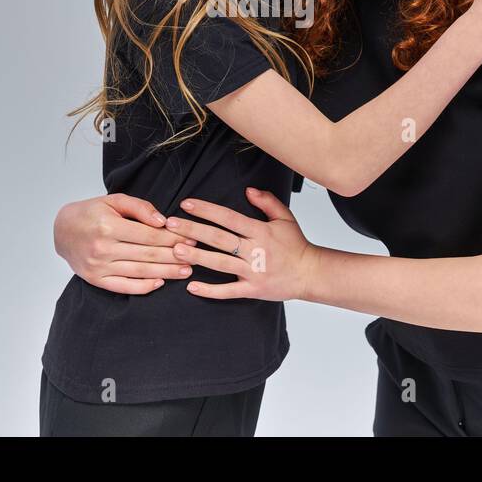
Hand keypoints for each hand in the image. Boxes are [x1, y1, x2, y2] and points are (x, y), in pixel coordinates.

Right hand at [53, 193, 196, 294]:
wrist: (61, 230)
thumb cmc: (91, 212)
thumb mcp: (114, 200)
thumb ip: (140, 208)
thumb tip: (163, 221)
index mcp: (108, 227)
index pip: (149, 235)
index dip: (172, 238)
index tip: (191, 239)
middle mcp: (103, 249)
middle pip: (147, 255)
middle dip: (174, 256)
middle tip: (196, 257)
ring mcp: (98, 267)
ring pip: (140, 271)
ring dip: (166, 272)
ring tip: (186, 272)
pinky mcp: (95, 280)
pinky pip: (124, 286)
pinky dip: (143, 287)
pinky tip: (160, 283)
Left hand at [164, 188, 321, 302]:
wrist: (310, 273)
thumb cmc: (296, 245)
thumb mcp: (285, 218)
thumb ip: (267, 202)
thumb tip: (248, 190)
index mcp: (260, 231)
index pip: (228, 218)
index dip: (207, 210)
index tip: (186, 204)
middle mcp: (255, 250)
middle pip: (219, 238)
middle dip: (193, 230)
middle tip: (170, 225)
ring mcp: (253, 272)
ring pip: (220, 263)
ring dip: (197, 257)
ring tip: (176, 251)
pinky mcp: (253, 290)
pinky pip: (228, 291)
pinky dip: (210, 290)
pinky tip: (191, 287)